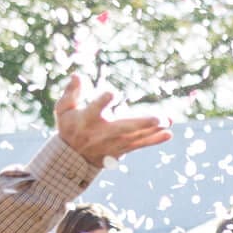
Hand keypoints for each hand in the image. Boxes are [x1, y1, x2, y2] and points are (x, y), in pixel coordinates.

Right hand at [53, 73, 171, 165]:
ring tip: (169, 121)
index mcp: (87, 119)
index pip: (95, 109)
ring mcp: (115, 142)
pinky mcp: (123, 149)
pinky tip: (168, 133)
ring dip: (154, 130)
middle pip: (124, 127)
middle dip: (141, 123)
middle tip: (157, 118)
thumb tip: (77, 74)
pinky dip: (155, 140)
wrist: (73, 157)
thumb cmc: (69, 127)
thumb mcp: (63, 109)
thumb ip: (71, 92)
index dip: (103, 101)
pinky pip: (140, 144)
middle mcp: (103, 132)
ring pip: (136, 136)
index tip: (111, 93)